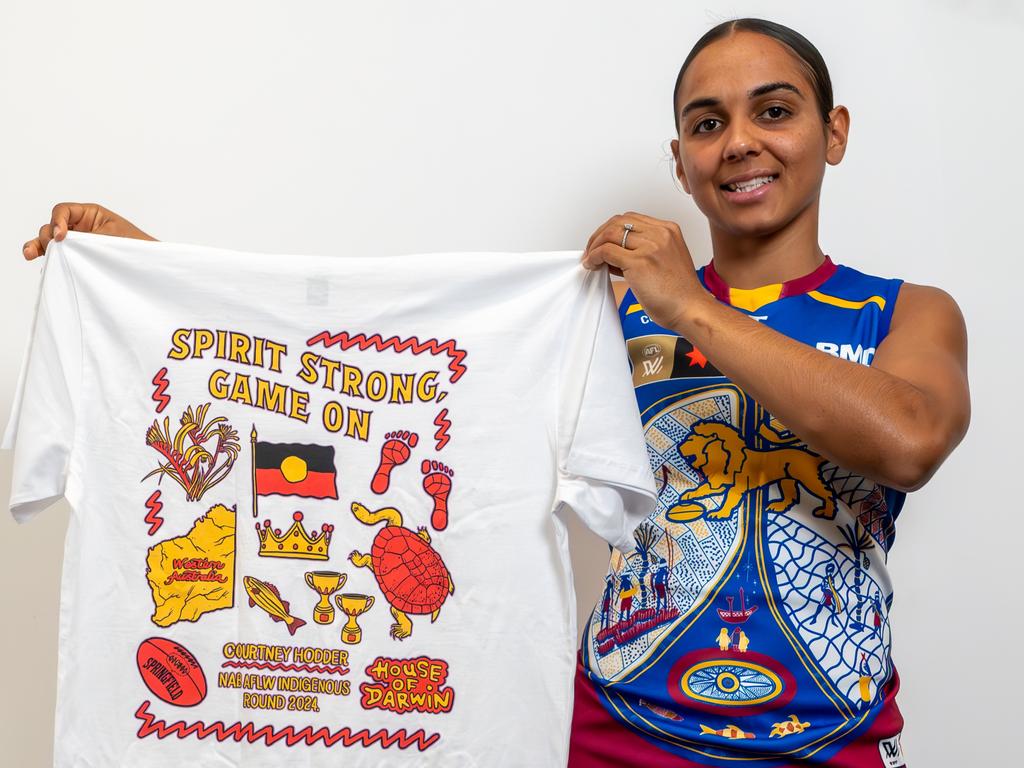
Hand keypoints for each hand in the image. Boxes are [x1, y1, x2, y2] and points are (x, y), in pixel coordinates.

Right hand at [22, 203, 155, 259]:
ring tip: (30, 253)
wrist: (151, 267)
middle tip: (44, 248)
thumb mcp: (110, 238)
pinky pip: (61, 257)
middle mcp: (81, 227)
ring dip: (39, 246)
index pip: (63, 210)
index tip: (62, 236)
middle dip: (45, 236)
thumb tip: (60, 241)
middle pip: (52, 226)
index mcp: (90, 214)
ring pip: (52, 242)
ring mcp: (79, 244)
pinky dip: (50, 259)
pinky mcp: (79, 259)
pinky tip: (42, 264)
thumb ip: (85, 238)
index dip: (57, 221)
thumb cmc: (137, 247)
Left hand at [581, 212, 706, 329]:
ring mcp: (650, 247)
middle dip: (599, 235)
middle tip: (591, 249)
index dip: (612, 229)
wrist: (690, 309)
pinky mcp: (639, 263)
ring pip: (610, 234)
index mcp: (668, 230)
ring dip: (595, 246)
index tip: (603, 241)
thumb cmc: (679, 293)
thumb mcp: (665, 260)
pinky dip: (594, 257)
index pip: (631, 219)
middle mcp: (660, 234)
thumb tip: (613, 254)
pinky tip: (592, 265)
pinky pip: (606, 252)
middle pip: (618, 222)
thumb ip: (642, 252)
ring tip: (590, 259)